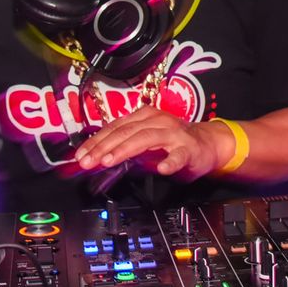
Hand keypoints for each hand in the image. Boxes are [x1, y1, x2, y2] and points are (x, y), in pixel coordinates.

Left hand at [73, 108, 225, 180]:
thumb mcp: (145, 143)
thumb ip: (125, 148)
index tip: (80, 155)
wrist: (207, 144)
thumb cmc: (173, 143)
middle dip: (104, 147)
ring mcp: (173, 134)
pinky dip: (170, 161)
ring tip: (110, 160)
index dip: (96, 141)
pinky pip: (179, 155)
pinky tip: (162, 169)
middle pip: (126, 132)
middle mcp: (157, 121)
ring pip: (146, 138)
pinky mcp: (189, 148)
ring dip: (125, 149)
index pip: (114, 128)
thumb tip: (98, 158)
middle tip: (88, 161)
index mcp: (144, 117)